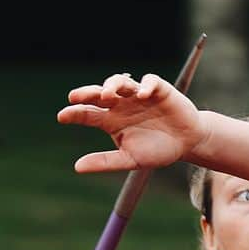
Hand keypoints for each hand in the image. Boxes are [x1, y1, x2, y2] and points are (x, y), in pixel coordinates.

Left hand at [57, 72, 201, 173]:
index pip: (88, 113)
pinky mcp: (158, 89)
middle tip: (75, 97)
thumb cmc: (156, 150)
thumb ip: (105, 162)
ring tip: (107, 95)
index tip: (62, 116)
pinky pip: (149, 82)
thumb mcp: (129, 159)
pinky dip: (145, 86)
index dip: (75, 113)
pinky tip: (142, 95)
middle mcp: (121, 105)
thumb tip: (77, 167)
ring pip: (121, 82)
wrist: (186, 143)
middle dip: (87, 93)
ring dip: (112, 85)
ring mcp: (138, 95)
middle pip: (100, 94)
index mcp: (111, 121)